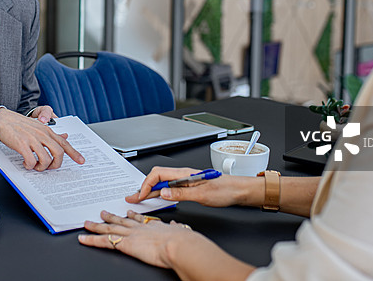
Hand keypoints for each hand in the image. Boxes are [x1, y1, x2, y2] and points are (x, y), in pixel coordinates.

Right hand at [0, 108, 84, 170]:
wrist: (2, 120)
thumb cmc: (19, 124)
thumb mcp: (38, 126)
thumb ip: (51, 133)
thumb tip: (65, 136)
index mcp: (47, 131)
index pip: (64, 143)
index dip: (74, 153)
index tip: (81, 161)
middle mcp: (42, 134)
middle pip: (58, 153)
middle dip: (56, 164)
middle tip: (49, 168)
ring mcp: (32, 139)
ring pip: (46, 159)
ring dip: (41, 167)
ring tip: (35, 166)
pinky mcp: (22, 144)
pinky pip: (31, 161)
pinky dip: (30, 166)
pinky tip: (26, 163)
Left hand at [79, 210, 201, 268]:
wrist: (177, 244)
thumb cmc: (181, 241)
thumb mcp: (180, 232)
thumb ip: (177, 229)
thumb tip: (178, 227)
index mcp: (152, 226)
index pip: (139, 220)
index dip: (132, 216)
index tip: (128, 212)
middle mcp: (139, 228)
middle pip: (120, 221)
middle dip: (111, 217)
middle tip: (103, 212)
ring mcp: (130, 234)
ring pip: (108, 228)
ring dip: (96, 226)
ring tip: (88, 223)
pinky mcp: (123, 243)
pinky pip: (103, 241)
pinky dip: (91, 240)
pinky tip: (83, 238)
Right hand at [126, 166, 255, 207]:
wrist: (239, 190)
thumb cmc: (226, 190)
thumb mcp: (203, 194)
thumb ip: (181, 193)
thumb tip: (163, 192)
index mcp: (185, 174)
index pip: (158, 174)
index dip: (145, 185)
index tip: (139, 196)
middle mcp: (184, 175)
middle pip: (157, 178)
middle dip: (142, 187)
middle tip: (132, 197)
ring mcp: (186, 181)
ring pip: (162, 183)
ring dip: (150, 190)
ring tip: (140, 198)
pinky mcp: (190, 186)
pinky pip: (170, 188)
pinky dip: (160, 193)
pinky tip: (157, 198)